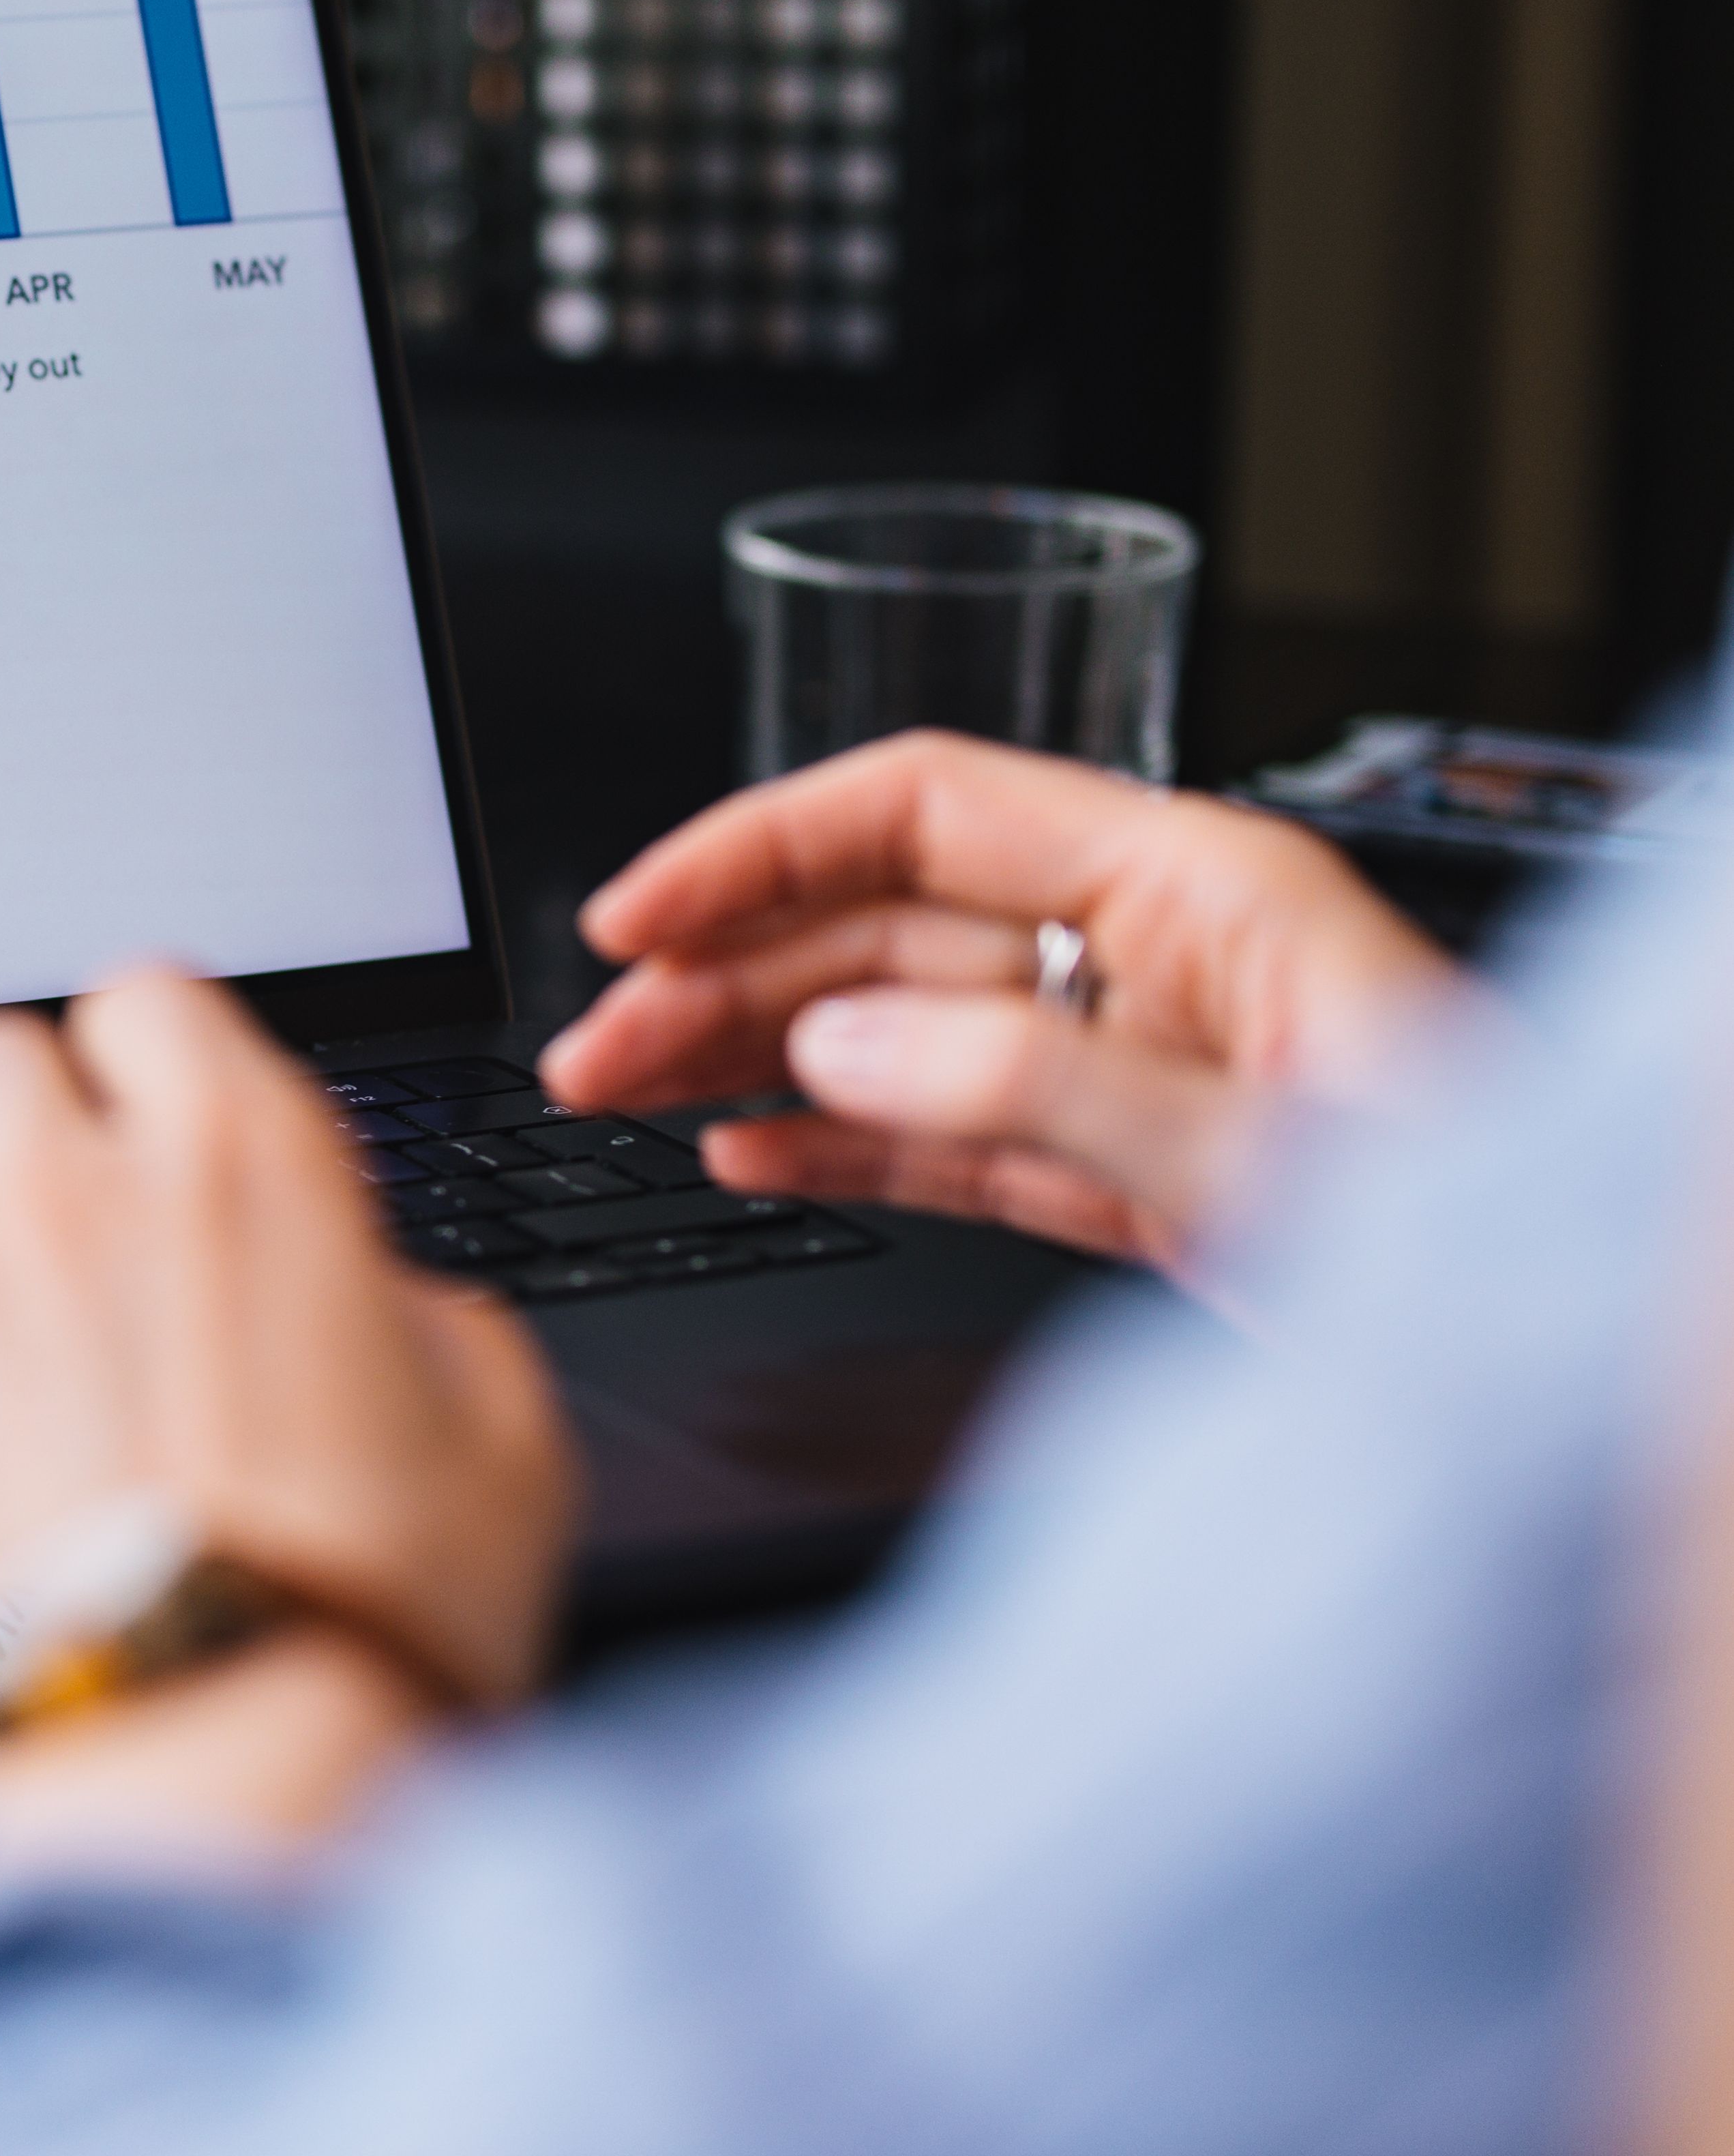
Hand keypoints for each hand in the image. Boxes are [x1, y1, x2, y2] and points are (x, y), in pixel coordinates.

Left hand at [0, 967, 573, 1855]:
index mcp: (238, 1169)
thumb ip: (434, 1327)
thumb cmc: (376, 1623)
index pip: (145, 997)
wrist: (232, 1782)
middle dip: (20, 1127)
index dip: (151, 1055)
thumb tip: (390, 1313)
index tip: (159, 1113)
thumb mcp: (504, 1446)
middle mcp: (67, 1208)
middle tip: (62, 1223)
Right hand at [541, 731, 1465, 1271]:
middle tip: (599, 1043)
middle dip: (727, 973)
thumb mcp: (1251, 1146)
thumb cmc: (1488, 1224)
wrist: (1580, 1371)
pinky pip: (947, 1133)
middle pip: (885, 920)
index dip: (761, 847)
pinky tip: (749, 1156)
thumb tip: (841, 1043)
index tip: (642, 915)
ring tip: (629, 1097)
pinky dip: (841, 1144)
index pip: (925, 809)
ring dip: (755, 1059)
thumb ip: (1030, 1083)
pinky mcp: (1133, 1166)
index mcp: (1195, 883)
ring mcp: (1137, 1059)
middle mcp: (1154, 953)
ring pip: (895, 1027)